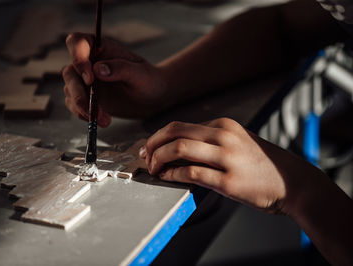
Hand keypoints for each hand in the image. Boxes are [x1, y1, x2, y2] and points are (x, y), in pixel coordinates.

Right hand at [62, 32, 167, 126]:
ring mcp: (84, 80)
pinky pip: (74, 105)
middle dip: (79, 93)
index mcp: (99, 47)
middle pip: (70, 72)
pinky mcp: (85, 97)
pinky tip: (101, 120)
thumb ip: (121, 68)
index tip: (90, 78)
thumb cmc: (148, 80)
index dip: (77, 58)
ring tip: (104, 120)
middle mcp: (88, 61)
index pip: (77, 42)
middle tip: (93, 109)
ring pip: (70, 91)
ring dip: (83, 107)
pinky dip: (84, 114)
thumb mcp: (140, 74)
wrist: (151, 98)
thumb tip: (98, 69)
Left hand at [139, 118, 325, 214]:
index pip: (180, 126)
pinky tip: (167, 177)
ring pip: (180, 148)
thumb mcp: (238, 140)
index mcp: (224, 125)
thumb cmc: (262, 163)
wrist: (291, 181)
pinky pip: (191, 173)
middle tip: (145, 156)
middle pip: (175, 132)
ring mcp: (227, 158)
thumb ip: (211, 140)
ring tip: (153, 168)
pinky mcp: (228, 181)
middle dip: (153, 144)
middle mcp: (224, 137)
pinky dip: (173, 174)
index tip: (149, 146)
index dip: (159, 136)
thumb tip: (179, 147)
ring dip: (159, 158)